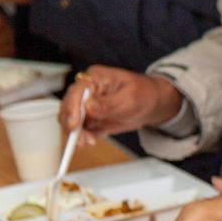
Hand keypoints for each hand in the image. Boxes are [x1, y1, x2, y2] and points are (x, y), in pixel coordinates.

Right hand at [61, 67, 182, 146]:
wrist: (153, 103)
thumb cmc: (144, 93)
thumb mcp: (130, 98)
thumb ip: (109, 104)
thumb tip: (89, 107)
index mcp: (95, 78)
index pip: (76, 92)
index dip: (72, 108)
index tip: (74, 125)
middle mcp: (87, 91)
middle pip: (69, 107)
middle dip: (73, 125)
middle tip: (83, 139)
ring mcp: (87, 105)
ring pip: (72, 120)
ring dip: (77, 134)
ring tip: (89, 142)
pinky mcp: (91, 119)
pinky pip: (82, 130)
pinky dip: (84, 137)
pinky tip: (92, 141)